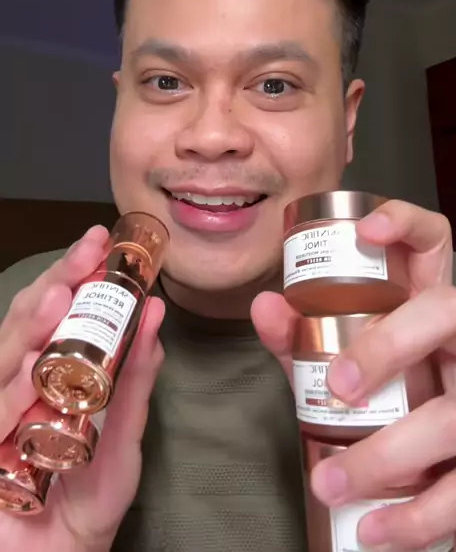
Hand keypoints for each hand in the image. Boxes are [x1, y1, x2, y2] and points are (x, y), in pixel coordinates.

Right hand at [0, 226, 164, 551]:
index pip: (54, 312)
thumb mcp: (123, 433)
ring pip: (2, 358)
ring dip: (32, 324)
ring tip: (64, 293)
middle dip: (55, 283)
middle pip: (25, 323)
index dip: (74, 273)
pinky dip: (10, 392)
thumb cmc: (88, 499)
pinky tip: (31, 368)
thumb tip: (156, 314)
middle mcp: (13, 385)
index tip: (101, 240)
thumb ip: (136, 378)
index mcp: (46, 373)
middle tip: (87, 253)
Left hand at [252, 200, 455, 551]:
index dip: (407, 223)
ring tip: (333, 484)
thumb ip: (303, 338)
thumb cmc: (386, 401)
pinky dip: (417, 518)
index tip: (365, 227)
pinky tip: (375, 531)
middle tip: (337, 387)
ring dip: (389, 455)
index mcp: (428, 311)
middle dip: (389, 343)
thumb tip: (266, 306)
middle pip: (449, 311)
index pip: (432, 244)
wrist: (439, 473)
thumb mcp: (341, 365)